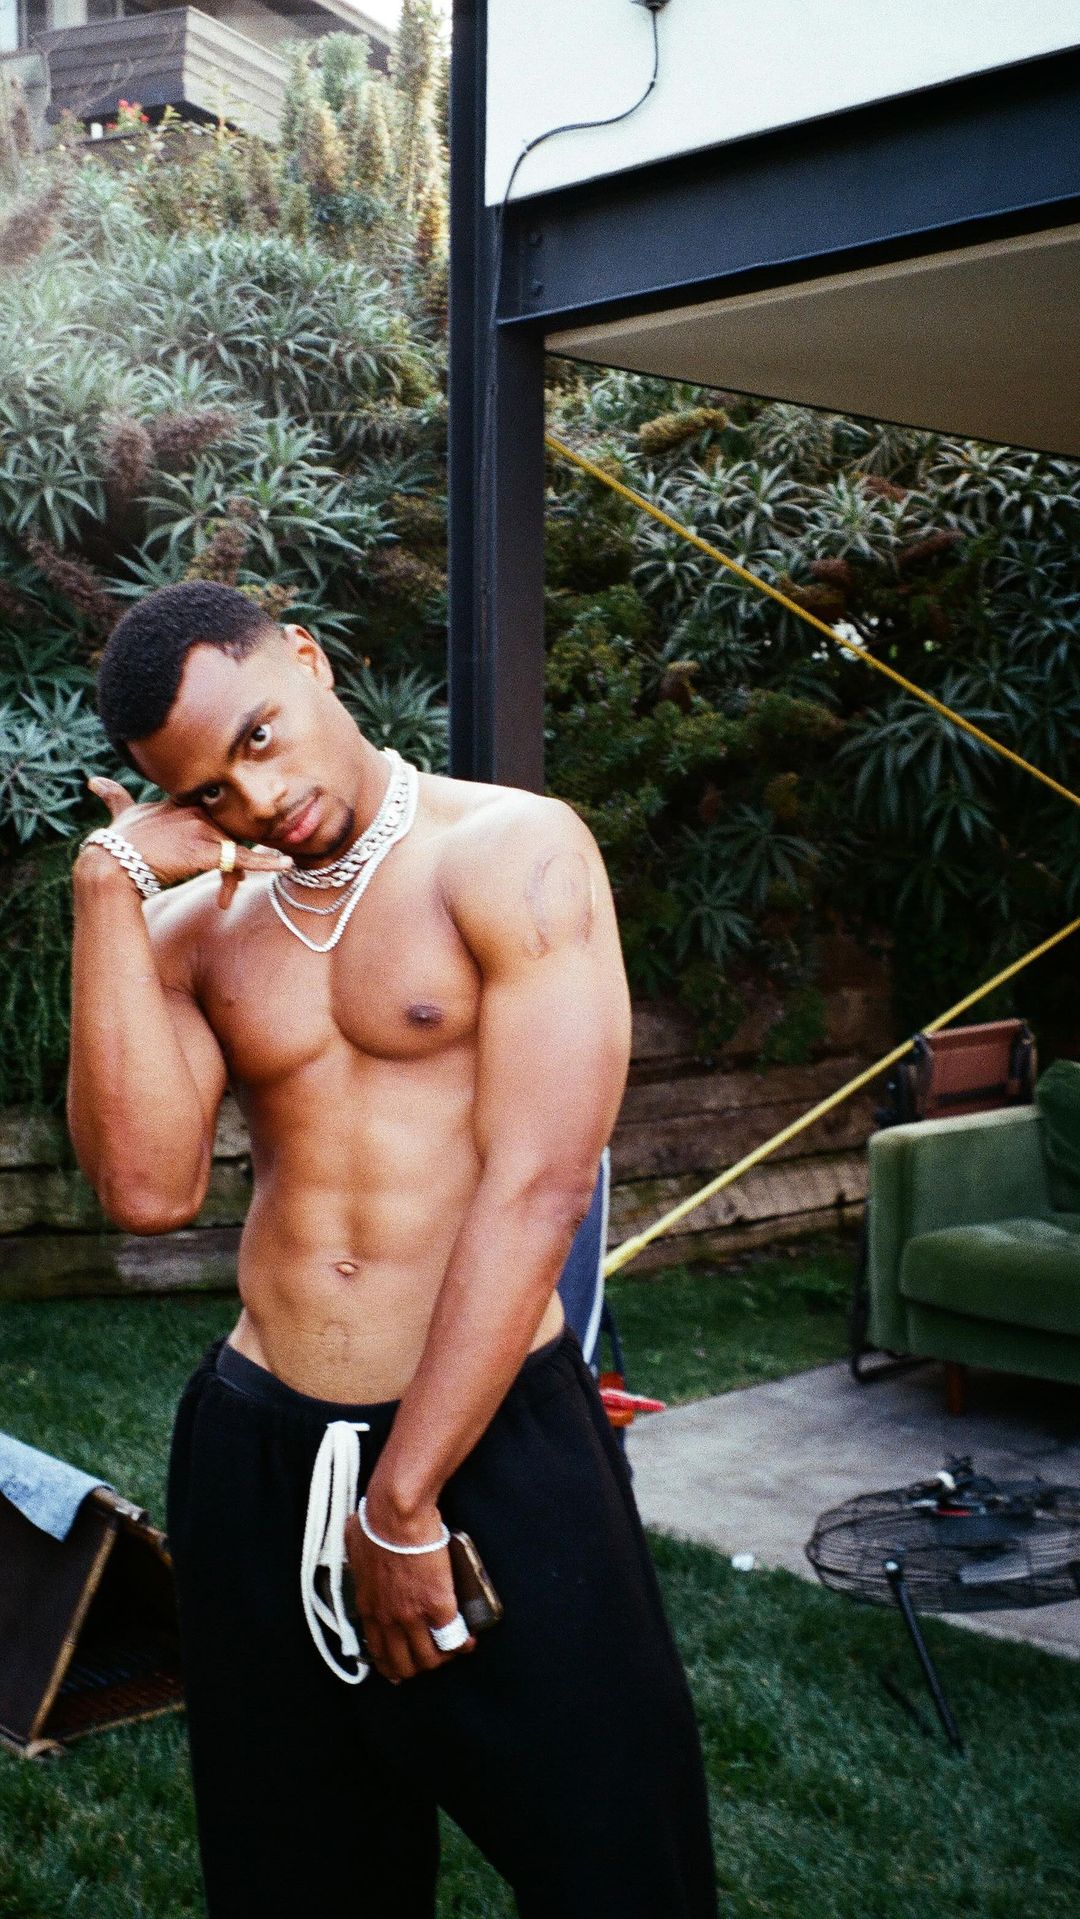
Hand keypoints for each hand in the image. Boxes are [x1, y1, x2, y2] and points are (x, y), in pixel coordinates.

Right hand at [80, 777, 291, 906]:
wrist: (110, 863)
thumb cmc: (115, 843)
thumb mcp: (120, 814)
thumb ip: (115, 796)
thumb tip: (94, 782)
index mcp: (181, 800)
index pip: (214, 816)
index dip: (223, 837)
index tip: (229, 851)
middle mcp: (195, 809)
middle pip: (228, 835)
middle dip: (232, 861)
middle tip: (229, 887)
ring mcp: (201, 828)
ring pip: (233, 851)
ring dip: (234, 879)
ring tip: (223, 900)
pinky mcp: (206, 850)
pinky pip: (243, 857)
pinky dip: (266, 861)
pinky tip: (286, 864)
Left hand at [343, 1498, 475, 1684]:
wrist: (397, 1515)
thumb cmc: (374, 1522)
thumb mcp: (354, 1548)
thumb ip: (358, 1557)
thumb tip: (357, 1545)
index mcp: (368, 1607)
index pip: (378, 1650)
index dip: (391, 1665)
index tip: (399, 1670)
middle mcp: (389, 1619)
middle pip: (403, 1663)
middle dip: (416, 1668)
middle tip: (428, 1659)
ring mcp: (414, 1616)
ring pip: (429, 1658)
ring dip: (441, 1658)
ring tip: (451, 1650)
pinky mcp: (438, 1606)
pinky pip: (452, 1638)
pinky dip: (462, 1644)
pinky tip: (468, 1641)